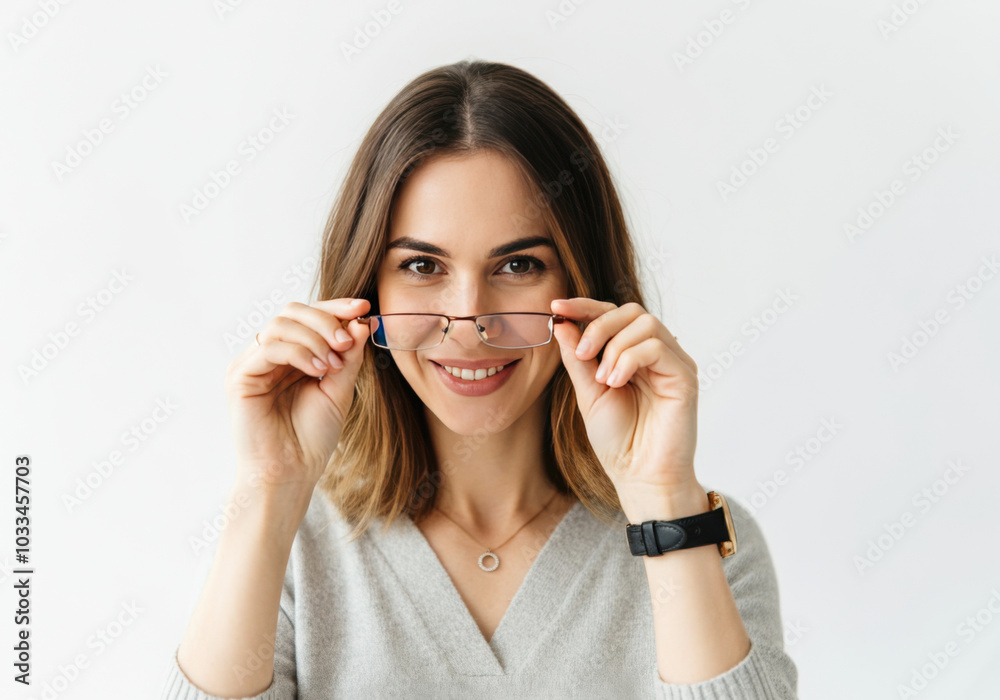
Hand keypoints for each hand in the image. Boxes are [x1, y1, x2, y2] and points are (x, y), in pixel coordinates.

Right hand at [224, 298, 370, 492]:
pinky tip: (318, 370)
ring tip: (334, 364)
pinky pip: (270, 347)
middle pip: (293, 311)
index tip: (364, 308)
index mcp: (289, 356)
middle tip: (348, 340)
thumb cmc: (311, 438)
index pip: (309, 317)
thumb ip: (348, 357)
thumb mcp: (339, 390)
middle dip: (326, 319)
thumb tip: (361, 321)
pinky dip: (299, 352)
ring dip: (315, 337)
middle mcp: (267, 355)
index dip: (336, 307)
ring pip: (281, 323)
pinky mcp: (240, 376)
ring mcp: (251, 364)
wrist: (290, 474)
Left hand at [550, 298, 700, 498]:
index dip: (584, 306)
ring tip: (604, 380)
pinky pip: (656, 347)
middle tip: (582, 354)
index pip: (612, 314)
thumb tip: (561, 323)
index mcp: (632, 354)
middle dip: (598, 325)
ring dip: (614, 347)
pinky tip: (616, 383)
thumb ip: (578, 359)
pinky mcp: (685, 376)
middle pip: (630, 310)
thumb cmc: (617, 441)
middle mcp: (656, 353)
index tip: (556, 307)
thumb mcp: (588, 393)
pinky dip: (629, 359)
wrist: (639, 477)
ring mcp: (672, 363)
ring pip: (645, 323)